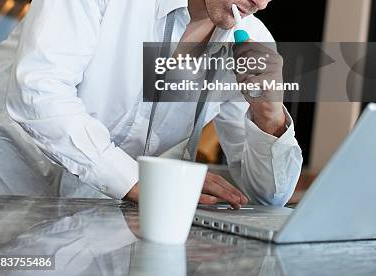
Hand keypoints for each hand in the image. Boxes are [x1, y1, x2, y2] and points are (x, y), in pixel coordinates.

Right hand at [124, 174, 247, 209]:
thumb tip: (209, 199)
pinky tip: (214, 200)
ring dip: (222, 194)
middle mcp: (187, 174)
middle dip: (230, 192)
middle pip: (214, 182)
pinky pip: (191, 193)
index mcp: (190, 173)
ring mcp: (181, 181)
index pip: (213, 179)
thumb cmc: (155, 183)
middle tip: (242, 201)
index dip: (227, 187)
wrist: (134, 181)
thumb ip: (191, 190)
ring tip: (234, 201)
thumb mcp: (177, 186)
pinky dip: (203, 196)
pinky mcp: (174, 189)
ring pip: (207, 187)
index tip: (238, 196)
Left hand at [234, 40, 285, 136]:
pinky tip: (248, 90)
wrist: (269, 107)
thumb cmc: (259, 87)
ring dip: (240, 77)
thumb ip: (247, 54)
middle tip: (238, 73)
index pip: (250, 43)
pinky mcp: (272, 82)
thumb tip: (238, 39)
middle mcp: (275, 60)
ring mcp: (275, 70)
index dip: (238, 50)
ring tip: (244, 83)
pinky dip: (244, 87)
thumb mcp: (253, 69)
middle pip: (247, 55)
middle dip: (237, 65)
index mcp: (271, 54)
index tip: (234, 57)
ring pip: (246, 67)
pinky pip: (249, 81)